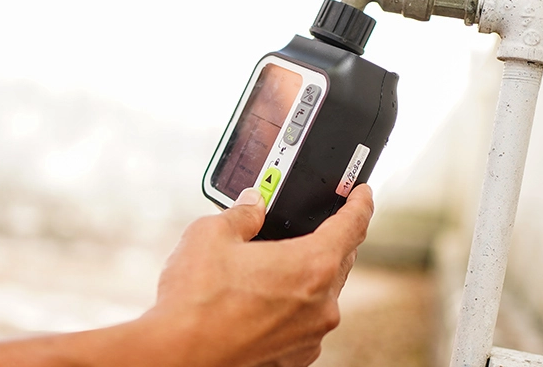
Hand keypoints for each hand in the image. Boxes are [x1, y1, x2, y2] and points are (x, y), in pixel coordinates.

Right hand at [149, 184, 372, 366]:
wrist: (179, 354)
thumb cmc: (196, 299)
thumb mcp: (211, 234)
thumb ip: (242, 214)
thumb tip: (252, 205)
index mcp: (312, 265)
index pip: (353, 225)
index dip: (360, 203)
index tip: (362, 193)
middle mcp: (322, 304)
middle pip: (339, 260)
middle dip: (328, 239)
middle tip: (311, 225)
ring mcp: (310, 336)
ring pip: (320, 295)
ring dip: (305, 278)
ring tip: (270, 267)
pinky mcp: (294, 358)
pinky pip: (303, 324)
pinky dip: (291, 309)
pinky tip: (260, 302)